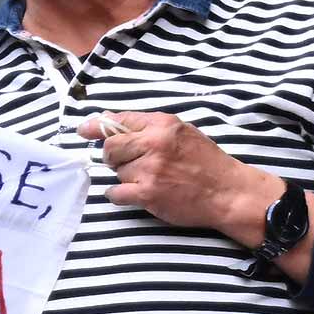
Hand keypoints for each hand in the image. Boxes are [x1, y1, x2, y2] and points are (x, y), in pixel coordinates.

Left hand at [79, 111, 283, 241]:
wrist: (229, 193)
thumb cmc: (206, 162)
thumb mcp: (182, 133)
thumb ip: (146, 125)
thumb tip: (106, 118)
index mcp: (163, 125)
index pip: (119, 121)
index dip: (97, 127)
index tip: (84, 130)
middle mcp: (155, 144)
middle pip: (110, 148)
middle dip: (115, 158)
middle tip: (134, 164)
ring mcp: (150, 169)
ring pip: (116, 172)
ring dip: (127, 178)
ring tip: (153, 179)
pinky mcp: (148, 193)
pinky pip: (115, 193)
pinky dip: (120, 195)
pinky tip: (138, 194)